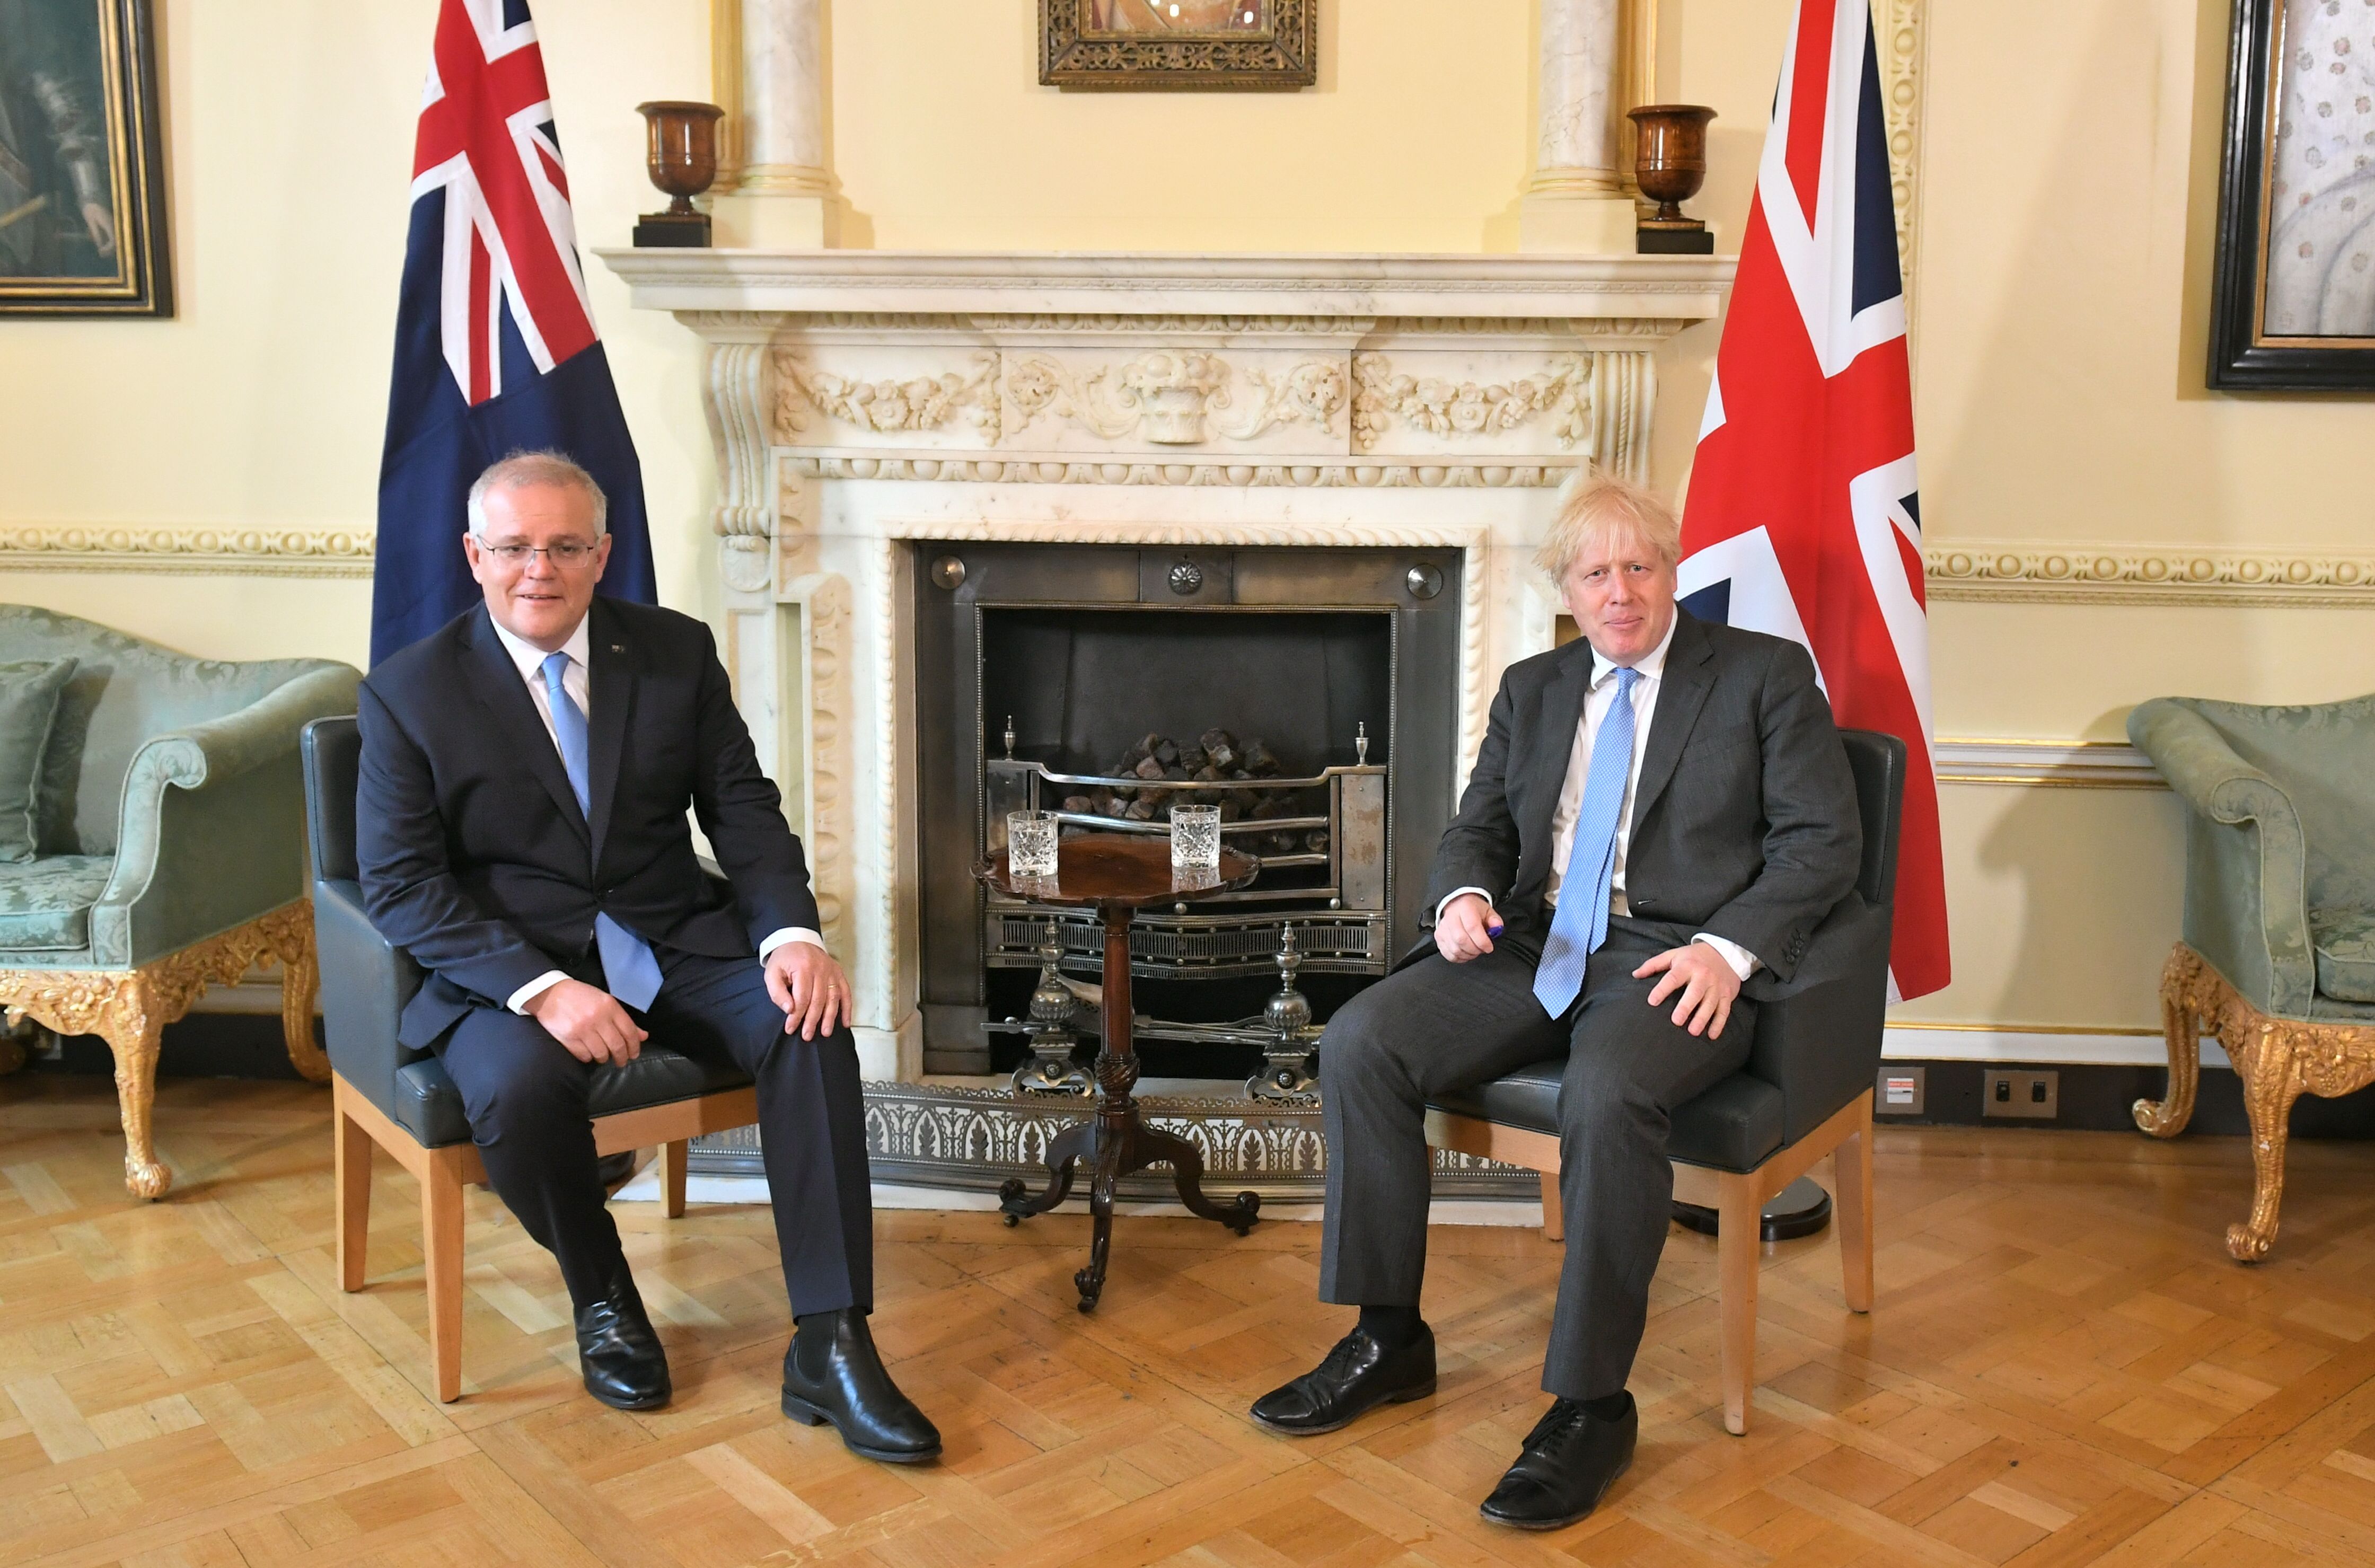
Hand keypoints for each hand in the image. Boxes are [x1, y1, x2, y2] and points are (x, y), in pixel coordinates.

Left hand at [80, 201, 115, 256]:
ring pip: (115, 239)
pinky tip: (100, 241)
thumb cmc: (90, 208)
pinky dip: (107, 240)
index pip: (113, 241)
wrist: (91, 198)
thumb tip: (100, 246)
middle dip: (109, 249)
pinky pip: (112, 234)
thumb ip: (96, 234)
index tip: (100, 252)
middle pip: (116, 241)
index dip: (108, 249)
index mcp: (109, 225)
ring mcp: (114, 224)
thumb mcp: (91, 222)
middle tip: (101, 254)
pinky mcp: (111, 223)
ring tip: (101, 249)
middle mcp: (114, 226)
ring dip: (109, 245)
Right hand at [527, 977, 646, 1064]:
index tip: (634, 1054)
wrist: (550, 993)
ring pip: (602, 1053)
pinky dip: (588, 1057)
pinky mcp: (568, 1039)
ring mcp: (582, 1029)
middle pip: (617, 1045)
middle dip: (622, 1057)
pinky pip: (584, 1056)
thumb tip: (643, 1036)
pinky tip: (588, 1052)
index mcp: (609, 1006)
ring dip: (604, 1058)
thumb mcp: (605, 1002)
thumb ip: (624, 1020)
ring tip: (603, 1056)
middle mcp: (597, 1018)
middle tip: (621, 1062)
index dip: (634, 1046)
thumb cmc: (580, 997)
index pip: (629, 1031)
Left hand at [766, 941, 850, 1039]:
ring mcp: (832, 971)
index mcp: (803, 968)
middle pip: (818, 1000)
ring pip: (833, 998)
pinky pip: (845, 992)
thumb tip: (789, 1010)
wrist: (797, 939)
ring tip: (825, 1033)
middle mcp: (821, 969)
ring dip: (830, 1017)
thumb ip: (777, 992)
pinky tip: (845, 1023)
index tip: (790, 1028)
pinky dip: (847, 1008)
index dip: (796, 1016)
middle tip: (807, 1036)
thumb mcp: (772, 972)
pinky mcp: (838, 973)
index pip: (802, 998)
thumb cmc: (784, 959)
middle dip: (812, 1021)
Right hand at [1434, 892, 1499, 962]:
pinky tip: (1465, 952)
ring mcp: (1443, 928)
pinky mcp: (1439, 937)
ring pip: (1455, 949)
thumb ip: (1495, 921)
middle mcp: (1451, 917)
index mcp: (1465, 908)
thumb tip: (1497, 928)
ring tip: (1474, 950)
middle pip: (1461, 940)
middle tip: (1482, 949)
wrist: (1457, 905)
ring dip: (1468, 955)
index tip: (1489, 947)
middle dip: (1475, 949)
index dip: (1482, 941)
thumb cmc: (1472, 909)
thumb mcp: (1487, 911)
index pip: (1472, 927)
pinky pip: (1448, 954)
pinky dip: (1459, 958)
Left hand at [1634, 942, 1742, 1038]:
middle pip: (1695, 992)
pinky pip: (1724, 1010)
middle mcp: (1703, 976)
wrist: (1725, 952)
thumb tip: (1635, 975)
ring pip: (1710, 1003)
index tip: (1652, 1001)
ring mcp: (1717, 986)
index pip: (1673, 978)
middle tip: (1676, 1021)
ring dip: (1702, 1018)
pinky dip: (1719, 1024)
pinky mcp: (1727, 995)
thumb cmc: (1693, 957)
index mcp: (1687, 965)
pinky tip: (1711, 1035)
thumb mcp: (1673, 955)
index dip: (1662, 989)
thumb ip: (1653, 965)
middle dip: (1686, 1007)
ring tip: (1692, 1031)